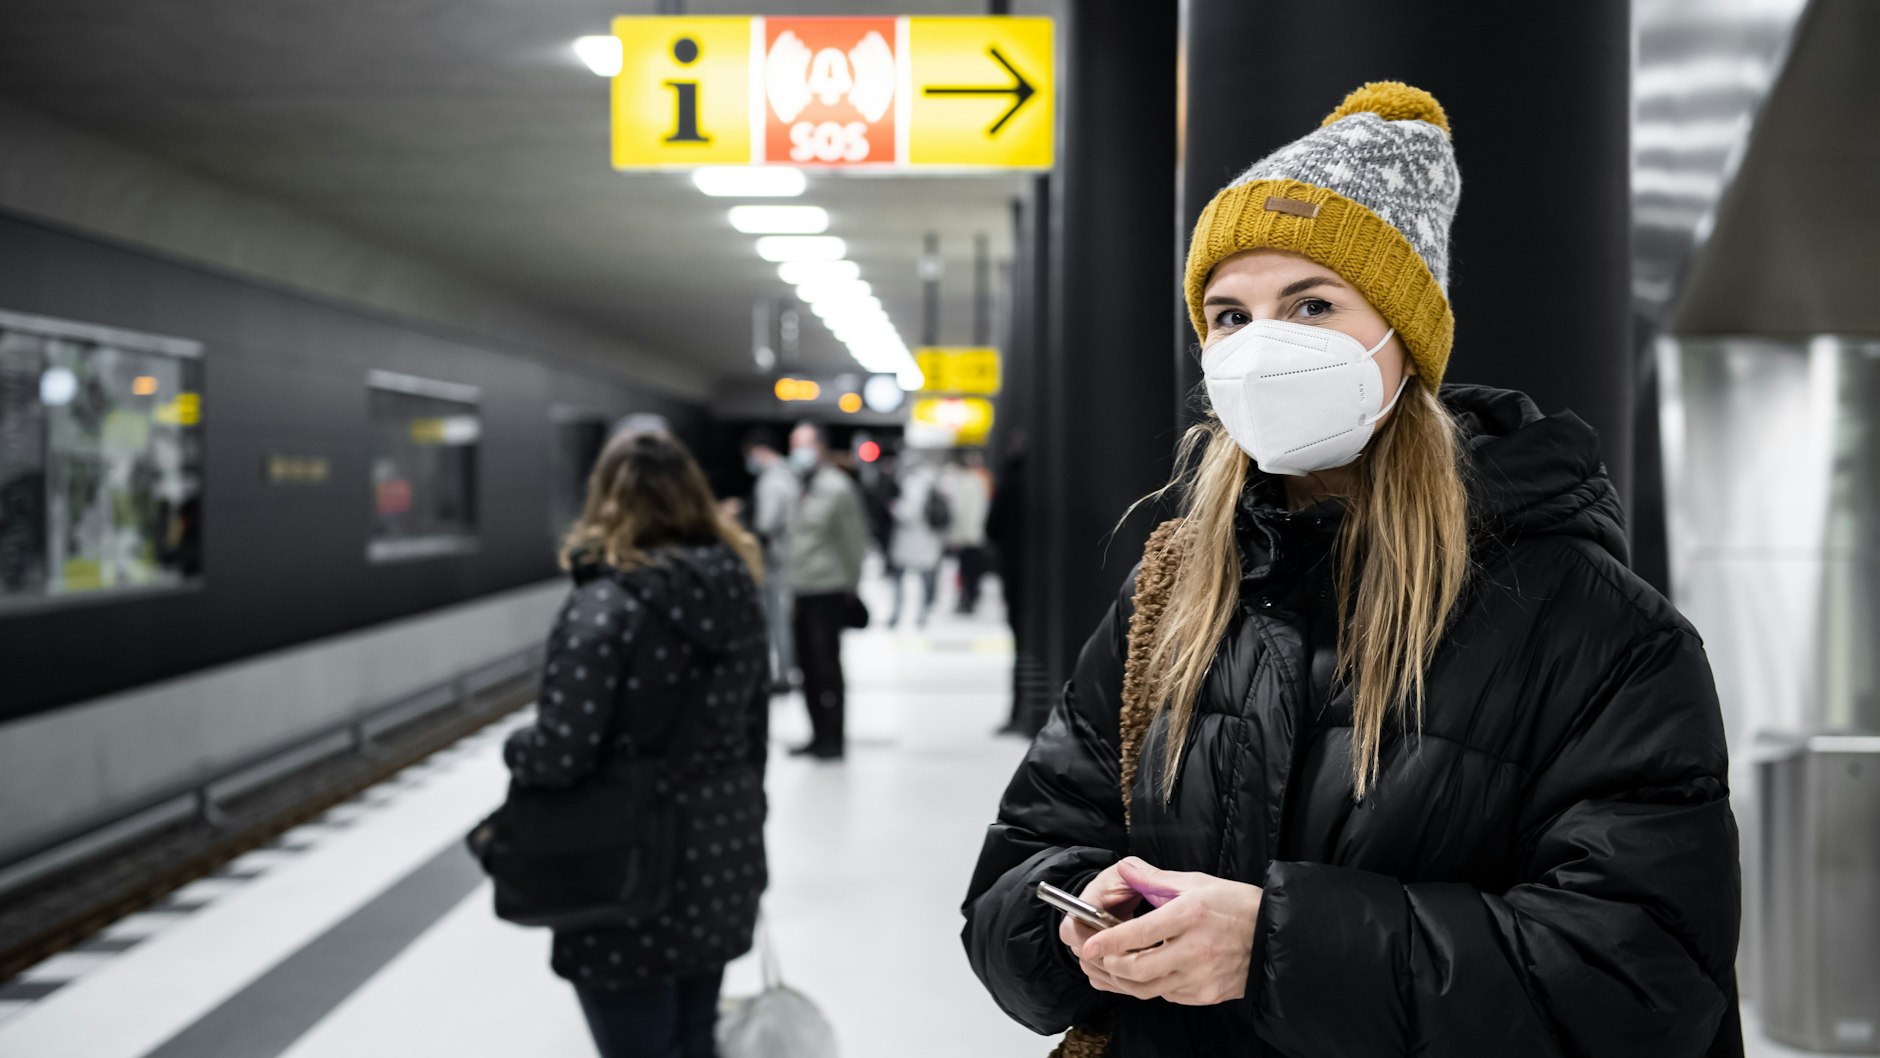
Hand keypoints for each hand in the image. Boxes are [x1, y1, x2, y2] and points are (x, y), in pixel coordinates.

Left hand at [1074, 857, 1263, 1006]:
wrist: (1273, 936)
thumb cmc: (1235, 905)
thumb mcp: (1195, 882)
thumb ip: (1154, 879)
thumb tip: (1124, 870)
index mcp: (1189, 916)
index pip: (1138, 934)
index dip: (1107, 941)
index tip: (1088, 944)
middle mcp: (1194, 950)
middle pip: (1136, 969)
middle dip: (1109, 965)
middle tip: (1098, 956)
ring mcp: (1201, 977)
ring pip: (1147, 989)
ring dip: (1123, 980)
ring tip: (1112, 967)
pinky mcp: (1206, 995)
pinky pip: (1166, 995)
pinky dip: (1149, 986)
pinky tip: (1144, 973)